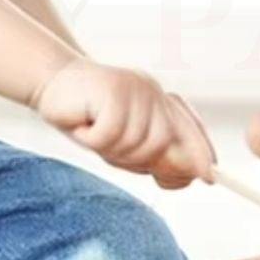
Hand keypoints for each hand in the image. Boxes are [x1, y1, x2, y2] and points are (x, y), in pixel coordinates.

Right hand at [31, 59, 215, 187]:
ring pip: (137, 142)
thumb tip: (188, 177)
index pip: (190, 130)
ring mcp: (135, 88)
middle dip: (136, 160)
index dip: (200, 154)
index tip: (209, 177)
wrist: (49, 82)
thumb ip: (152, 154)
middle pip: (163, 144)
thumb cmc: (85, 116)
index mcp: (159, 102)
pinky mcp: (114, 89)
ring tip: (90, 132)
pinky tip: (81, 123)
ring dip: (110, 149)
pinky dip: (92, 138)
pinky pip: (111, 134)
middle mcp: (152, 92)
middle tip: (107, 151)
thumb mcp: (122, 140)